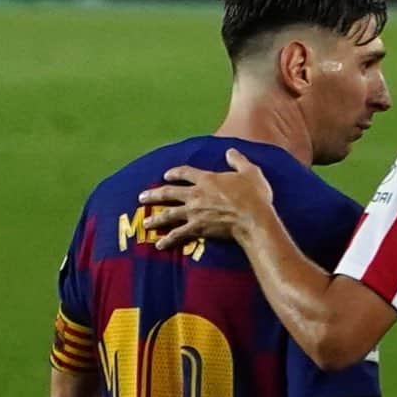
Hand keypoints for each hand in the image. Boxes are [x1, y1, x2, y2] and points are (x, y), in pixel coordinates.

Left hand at [139, 149, 272, 249]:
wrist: (253, 219)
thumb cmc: (254, 196)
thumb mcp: (250, 172)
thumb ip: (238, 160)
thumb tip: (230, 152)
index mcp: (207, 179)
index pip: (185, 172)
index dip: (175, 173)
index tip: (166, 175)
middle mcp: (196, 194)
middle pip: (169, 193)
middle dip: (154, 195)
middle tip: (142, 198)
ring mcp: (194, 212)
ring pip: (168, 213)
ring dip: (155, 218)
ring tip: (145, 222)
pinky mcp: (197, 228)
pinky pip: (178, 234)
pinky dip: (168, 240)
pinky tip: (159, 245)